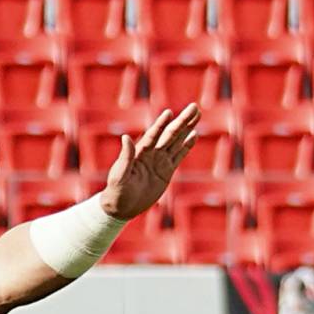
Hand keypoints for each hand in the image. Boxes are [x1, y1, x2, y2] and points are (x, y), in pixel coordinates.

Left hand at [99, 104, 200, 220]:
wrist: (122, 206)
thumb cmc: (116, 191)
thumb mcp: (119, 175)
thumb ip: (125, 157)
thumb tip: (125, 137)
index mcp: (140, 152)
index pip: (153, 135)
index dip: (160, 124)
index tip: (168, 112)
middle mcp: (152, 153)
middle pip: (170, 134)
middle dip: (182, 121)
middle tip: (194, 107)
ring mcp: (160, 161)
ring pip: (177, 141)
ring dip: (187, 128)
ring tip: (197, 115)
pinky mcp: (167, 171)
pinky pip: (179, 155)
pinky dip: (187, 145)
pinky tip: (194, 134)